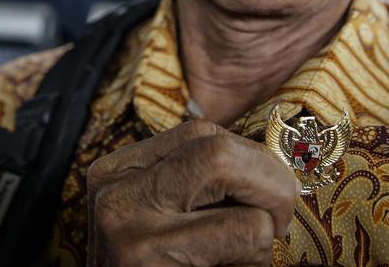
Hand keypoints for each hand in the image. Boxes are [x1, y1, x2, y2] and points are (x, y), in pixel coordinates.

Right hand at [86, 119, 299, 265]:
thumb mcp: (167, 226)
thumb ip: (200, 190)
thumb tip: (275, 159)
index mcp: (116, 174)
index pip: (202, 133)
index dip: (250, 164)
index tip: (260, 204)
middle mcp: (113, 190)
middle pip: (216, 144)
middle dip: (268, 180)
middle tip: (274, 225)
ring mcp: (125, 223)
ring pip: (228, 167)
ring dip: (264, 217)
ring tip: (246, 256)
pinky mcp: (147, 257)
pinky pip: (243, 230)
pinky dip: (258, 255)